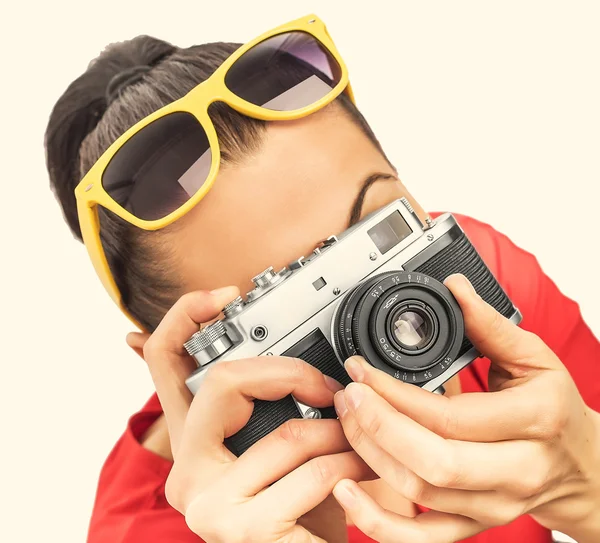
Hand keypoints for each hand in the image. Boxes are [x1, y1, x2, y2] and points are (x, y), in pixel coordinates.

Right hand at [135, 287, 372, 542]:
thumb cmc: (300, 510)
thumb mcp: (282, 452)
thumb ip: (274, 410)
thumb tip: (299, 372)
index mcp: (192, 441)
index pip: (162, 362)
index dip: (184, 317)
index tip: (223, 295)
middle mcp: (186, 470)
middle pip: (222, 381)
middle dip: (290, 376)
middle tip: (328, 390)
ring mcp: (208, 503)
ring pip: (286, 431)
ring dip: (339, 433)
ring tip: (358, 440)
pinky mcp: (241, 529)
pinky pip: (312, 472)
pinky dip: (350, 464)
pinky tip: (362, 469)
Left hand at [332, 274, 599, 542]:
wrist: (585, 469)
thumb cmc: (558, 411)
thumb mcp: (535, 360)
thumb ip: (490, 325)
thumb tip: (455, 289)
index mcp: (533, 419)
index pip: (450, 414)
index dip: (394, 393)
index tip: (361, 369)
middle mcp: (516, 470)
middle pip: (432, 461)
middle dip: (376, 426)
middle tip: (347, 396)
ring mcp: (495, 505)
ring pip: (421, 493)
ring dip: (370, 457)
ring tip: (345, 422)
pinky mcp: (476, 524)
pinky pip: (422, 539)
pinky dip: (380, 523)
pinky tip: (348, 492)